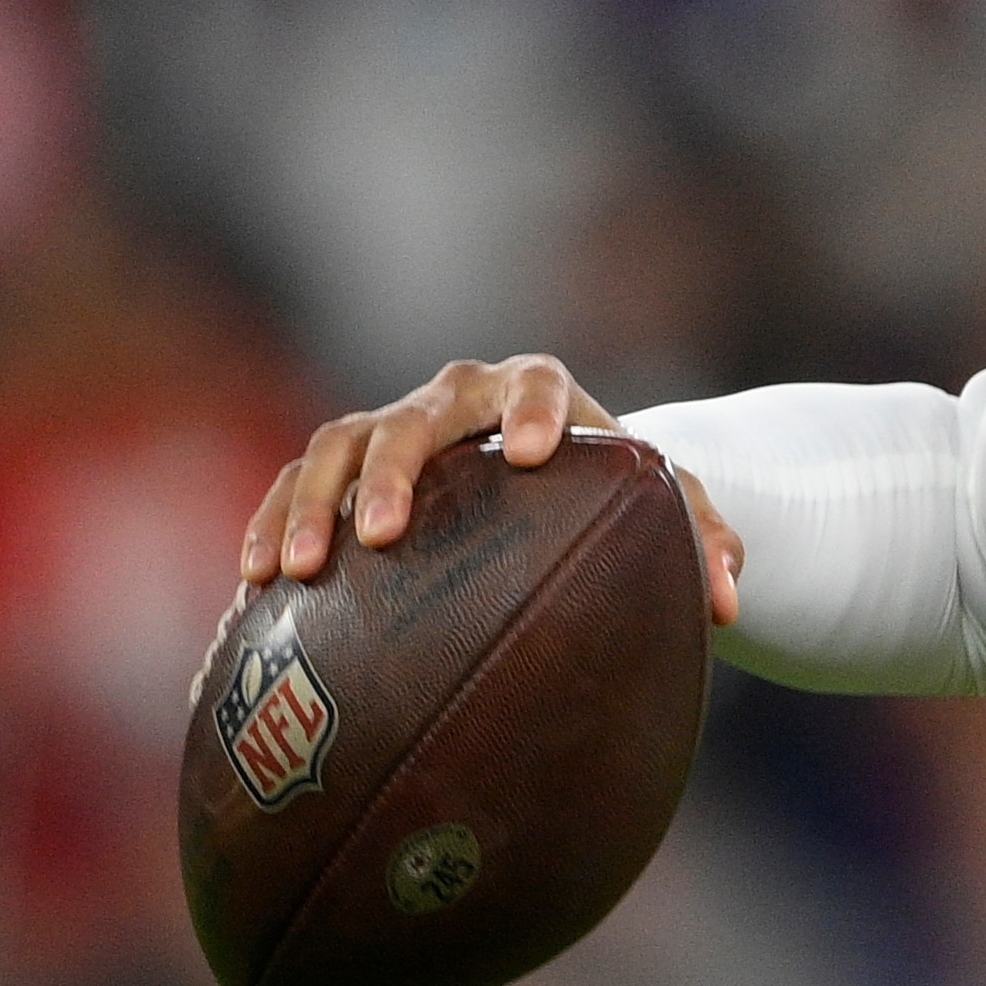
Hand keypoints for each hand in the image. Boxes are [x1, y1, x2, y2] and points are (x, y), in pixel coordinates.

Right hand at [237, 355, 743, 625]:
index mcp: (539, 393)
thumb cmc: (603, 491)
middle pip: (417, 418)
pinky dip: (271, 520)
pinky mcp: (344, 466)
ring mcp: (393, 426)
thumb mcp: (659, 508)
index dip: (530, 409)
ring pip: (339, 445)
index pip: (538, 383)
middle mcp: (458, 396)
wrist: (541, 471)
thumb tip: (729, 602)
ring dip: (311, 502)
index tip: (529, 453)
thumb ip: (701, 541)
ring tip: (294, 569)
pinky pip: (294, 482)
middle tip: (384, 532)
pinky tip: (255, 581)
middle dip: (395, 470)